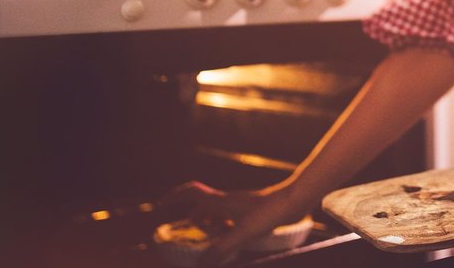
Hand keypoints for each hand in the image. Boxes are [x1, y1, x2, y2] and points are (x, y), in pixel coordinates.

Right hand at [158, 180, 308, 266]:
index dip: (173, 198)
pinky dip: (223, 224)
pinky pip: (229, 214)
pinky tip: (229, 236)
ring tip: (203, 236)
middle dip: (189, 211)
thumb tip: (200, 264)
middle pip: (201, 200)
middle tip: (183, 226)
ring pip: (216, 208)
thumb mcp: (242, 233)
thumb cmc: (268, 213)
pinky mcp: (250, 209)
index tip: (160, 206)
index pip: (190, 193)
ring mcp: (239, 204)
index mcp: (219, 202)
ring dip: (206, 220)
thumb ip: (220, 249)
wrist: (293, 201)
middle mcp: (227, 200)